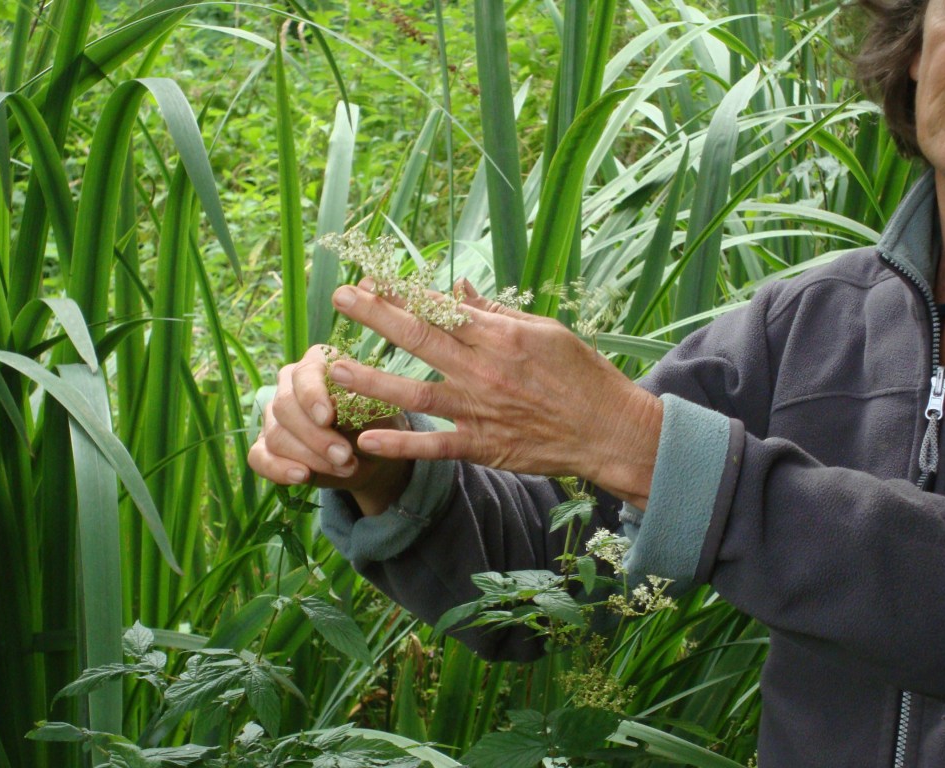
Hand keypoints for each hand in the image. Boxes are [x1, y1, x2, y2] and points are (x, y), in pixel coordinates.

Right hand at [247, 345, 412, 515]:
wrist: (371, 456)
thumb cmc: (376, 424)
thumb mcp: (379, 413)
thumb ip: (359, 403)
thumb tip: (339, 400)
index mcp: (317, 364)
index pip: (304, 373)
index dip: (312, 396)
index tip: (327, 418)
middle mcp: (290, 385)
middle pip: (285, 406)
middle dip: (315, 436)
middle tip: (344, 455)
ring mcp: (274, 416)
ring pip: (276, 435)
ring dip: (310, 457)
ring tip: (343, 468)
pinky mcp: (266, 446)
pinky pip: (259, 457)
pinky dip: (278, 469)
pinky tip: (301, 476)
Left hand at [328, 279, 662, 506]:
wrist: (609, 430)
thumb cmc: (582, 375)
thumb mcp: (545, 331)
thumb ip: (496, 312)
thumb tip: (458, 289)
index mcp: (499, 336)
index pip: (439, 308)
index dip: (401, 291)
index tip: (370, 278)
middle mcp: (483, 369)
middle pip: (418, 338)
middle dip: (375, 315)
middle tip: (339, 297)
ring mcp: (480, 409)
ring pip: (415, 392)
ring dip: (373, 378)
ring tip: (335, 366)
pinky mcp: (483, 445)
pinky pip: (435, 443)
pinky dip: (402, 442)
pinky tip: (367, 438)